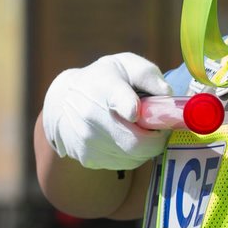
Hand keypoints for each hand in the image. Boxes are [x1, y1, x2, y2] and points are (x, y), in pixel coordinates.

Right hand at [40, 53, 171, 170]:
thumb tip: (166, 94)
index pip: (118, 99)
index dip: (128, 106)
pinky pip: (124, 163)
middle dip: (157, 138)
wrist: (61, 102)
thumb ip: (148, 75)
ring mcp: (89, 141)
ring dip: (145, 147)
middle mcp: (92, 116)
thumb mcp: (124, 65)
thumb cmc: (102, 81)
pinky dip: (132, 154)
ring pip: (135, 157)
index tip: (134, 111)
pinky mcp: (88, 159)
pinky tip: (125, 138)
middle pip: (137, 142)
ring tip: (139, 130)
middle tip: (158, 127)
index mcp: (105, 87)